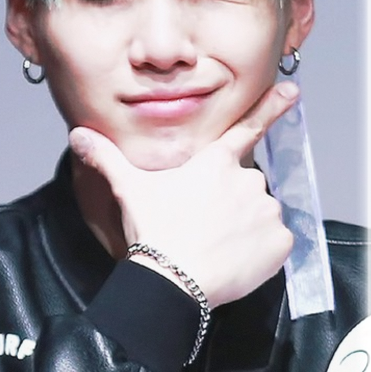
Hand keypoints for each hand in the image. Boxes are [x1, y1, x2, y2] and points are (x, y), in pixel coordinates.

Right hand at [69, 83, 297, 308]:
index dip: (271, 107)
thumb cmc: (154, 232)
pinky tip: (236, 259)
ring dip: (245, 227)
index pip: (246, 129)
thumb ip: (108, 158)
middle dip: (230, 202)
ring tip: (216, 247)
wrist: (174, 280)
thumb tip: (78, 135)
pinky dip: (261, 251)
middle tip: (203, 226)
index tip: (292, 92)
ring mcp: (267, 210)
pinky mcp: (280, 241)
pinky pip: (275, 242)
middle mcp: (247, 179)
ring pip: (261, 214)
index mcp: (215, 163)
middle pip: (244, 186)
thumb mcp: (129, 190)